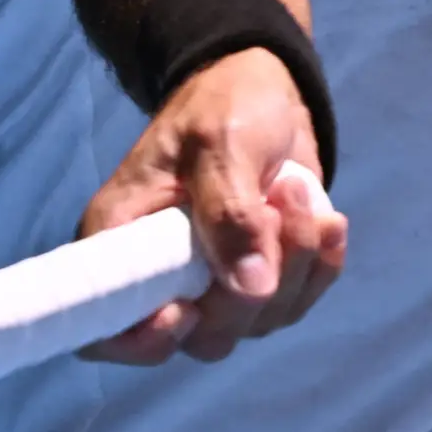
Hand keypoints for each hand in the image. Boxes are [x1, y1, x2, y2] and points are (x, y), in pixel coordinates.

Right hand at [72, 48, 347, 364]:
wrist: (268, 92)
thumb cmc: (223, 105)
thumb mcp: (221, 144)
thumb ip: (230, 213)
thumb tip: (253, 288)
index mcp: (122, 240)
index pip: (104, 327)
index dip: (143, 339)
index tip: (190, 309)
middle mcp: (161, 275)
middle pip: (203, 336)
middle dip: (253, 287)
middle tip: (277, 209)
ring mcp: (214, 283)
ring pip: (257, 322)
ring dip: (297, 264)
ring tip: (300, 194)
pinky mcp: (261, 279)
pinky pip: (296, 303)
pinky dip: (321, 267)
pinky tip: (327, 220)